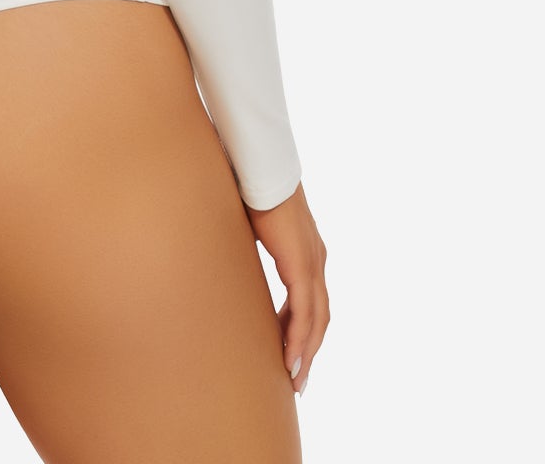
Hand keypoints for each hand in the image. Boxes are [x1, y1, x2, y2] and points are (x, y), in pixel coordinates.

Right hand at [245, 182, 328, 396]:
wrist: (258, 165)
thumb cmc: (248, 187)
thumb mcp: (248, 225)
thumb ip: (247, 244)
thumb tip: (225, 254)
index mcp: (305, 250)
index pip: (310, 299)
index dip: (301, 329)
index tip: (290, 352)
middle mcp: (316, 258)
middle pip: (319, 316)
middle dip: (308, 350)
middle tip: (297, 379)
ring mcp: (312, 261)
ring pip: (316, 319)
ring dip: (306, 352)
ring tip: (294, 378)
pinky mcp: (302, 264)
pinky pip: (305, 312)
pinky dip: (300, 338)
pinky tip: (291, 358)